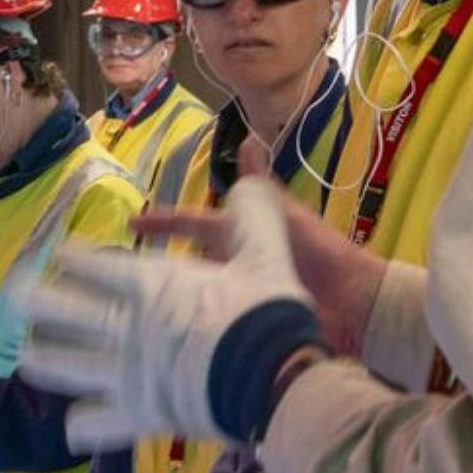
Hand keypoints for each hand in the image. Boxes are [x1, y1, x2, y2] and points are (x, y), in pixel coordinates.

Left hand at [20, 178, 323, 449]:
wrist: (276, 378)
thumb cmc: (267, 313)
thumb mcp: (266, 252)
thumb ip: (253, 215)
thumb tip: (251, 179)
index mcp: (152, 285)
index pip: (97, 266)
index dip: (73, 258)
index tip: (59, 255)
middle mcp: (128, 327)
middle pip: (66, 312)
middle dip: (36, 303)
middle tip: (15, 297)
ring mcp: (127, 374)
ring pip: (68, 368)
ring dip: (44, 361)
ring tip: (25, 357)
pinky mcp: (139, 415)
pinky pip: (98, 423)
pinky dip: (82, 424)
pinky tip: (70, 424)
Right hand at [133, 188, 386, 357]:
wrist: (351, 302)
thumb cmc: (318, 251)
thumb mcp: (283, 212)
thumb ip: (260, 183)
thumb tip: (248, 139)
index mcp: (238, 234)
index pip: (191, 224)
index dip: (163, 221)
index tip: (131, 222)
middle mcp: (232, 264)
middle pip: (185, 261)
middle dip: (156, 265)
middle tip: (121, 273)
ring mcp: (236, 295)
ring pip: (194, 294)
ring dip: (169, 297)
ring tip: (133, 305)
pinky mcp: (243, 324)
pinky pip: (211, 323)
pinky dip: (191, 325)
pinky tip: (166, 333)